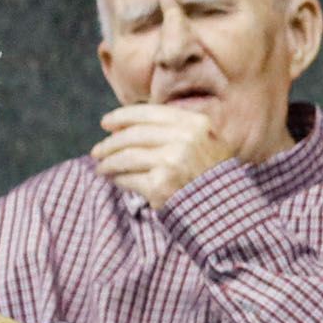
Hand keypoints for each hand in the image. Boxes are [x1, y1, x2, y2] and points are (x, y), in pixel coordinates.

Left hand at [92, 103, 230, 209]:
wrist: (225, 209)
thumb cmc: (212, 175)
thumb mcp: (206, 141)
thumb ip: (177, 129)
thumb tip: (125, 126)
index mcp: (194, 124)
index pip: (149, 113)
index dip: (123, 116)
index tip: (106, 123)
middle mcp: (184, 140)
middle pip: (134, 135)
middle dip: (110, 143)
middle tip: (97, 151)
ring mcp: (172, 162)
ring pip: (127, 157)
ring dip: (108, 162)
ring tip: (101, 167)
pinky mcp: (161, 186)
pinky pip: (129, 178)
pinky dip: (118, 179)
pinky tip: (114, 180)